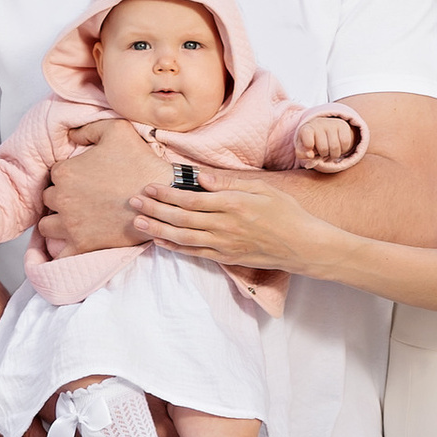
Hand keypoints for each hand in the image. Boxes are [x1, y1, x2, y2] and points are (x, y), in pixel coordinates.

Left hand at [41, 114, 154, 255]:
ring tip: (75, 219)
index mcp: (65, 172)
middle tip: (82, 199)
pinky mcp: (82, 245)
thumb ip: (88, 128)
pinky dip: (60, 251)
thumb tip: (71, 135)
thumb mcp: (116, 130)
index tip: (83, 180)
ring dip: (57, 222)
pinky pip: (58, 255)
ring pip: (47, 225)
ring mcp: (70, 224)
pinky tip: (69, 245)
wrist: (162, 197)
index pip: (54, 175)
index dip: (68, 176)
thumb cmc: (140, 162)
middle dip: (62, 198)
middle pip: (49, 199)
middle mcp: (62, 198)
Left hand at [132, 165, 338, 280]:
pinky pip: (195, 253)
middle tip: (133, 201)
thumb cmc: (286, 212)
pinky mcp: (226, 258)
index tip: (150, 186)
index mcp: (234, 204)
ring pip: (183, 237)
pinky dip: (175, 247)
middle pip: (182, 218)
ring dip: (158, 229)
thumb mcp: (263, 189)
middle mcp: (226, 226)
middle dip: (155, 209)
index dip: (167, 194)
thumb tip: (201, 178)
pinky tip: (159, 240)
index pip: (192, 200)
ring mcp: (225, 245)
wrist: (303, 246)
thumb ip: (230, 183)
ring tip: (138, 221)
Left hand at [296, 114, 358, 168]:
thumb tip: (310, 155)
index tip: (309, 147)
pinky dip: (343, 149)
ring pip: (335, 148)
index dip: (308, 144)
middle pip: (323, 148)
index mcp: (306, 129)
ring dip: (333, 155)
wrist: (323, 128)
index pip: (307, 134)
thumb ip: (301, 154)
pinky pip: (346, 143)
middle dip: (323, 154)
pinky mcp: (342, 125)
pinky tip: (338, 146)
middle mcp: (319, 124)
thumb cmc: (311, 141)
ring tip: (329, 150)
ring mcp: (331, 124)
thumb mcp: (302, 148)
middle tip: (322, 150)